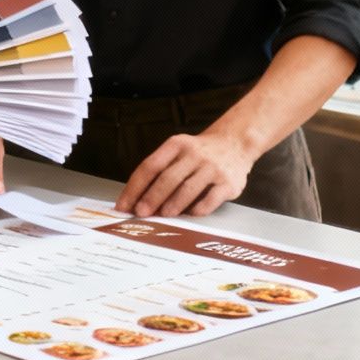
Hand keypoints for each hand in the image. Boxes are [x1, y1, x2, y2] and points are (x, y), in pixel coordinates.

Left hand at [117, 129, 258, 218]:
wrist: (235, 143)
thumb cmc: (199, 153)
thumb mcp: (178, 151)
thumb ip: (161, 171)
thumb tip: (137, 201)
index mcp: (176, 145)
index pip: (150, 166)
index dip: (135, 187)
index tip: (124, 204)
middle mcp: (194, 154)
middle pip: (168, 178)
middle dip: (152, 197)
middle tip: (140, 213)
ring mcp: (212, 168)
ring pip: (188, 189)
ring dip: (173, 204)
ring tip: (163, 215)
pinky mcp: (228, 183)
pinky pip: (210, 199)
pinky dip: (198, 209)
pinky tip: (189, 214)